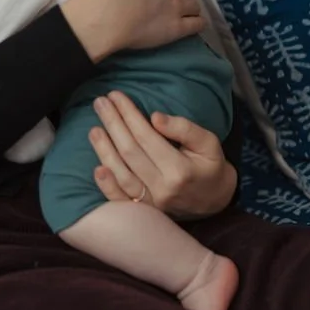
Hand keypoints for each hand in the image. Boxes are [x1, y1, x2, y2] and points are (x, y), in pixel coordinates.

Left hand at [89, 92, 237, 220]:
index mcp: (180, 170)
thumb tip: (155, 117)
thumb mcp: (209, 142)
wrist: (216, 201)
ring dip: (104, 150)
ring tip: (93, 129)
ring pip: (121, 175)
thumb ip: (184, 129)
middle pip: (130, 152)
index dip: (129, 115)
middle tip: (100, 103)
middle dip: (112, 124)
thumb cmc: (211, 166)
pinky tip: (96, 169)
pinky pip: (121, 201)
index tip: (116, 96)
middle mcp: (163, 189)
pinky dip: (107, 186)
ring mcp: (152, 204)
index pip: (146, 137)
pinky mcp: (145, 212)